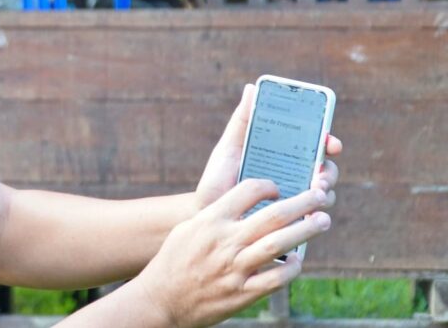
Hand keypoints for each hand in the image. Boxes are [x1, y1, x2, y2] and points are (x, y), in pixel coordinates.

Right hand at [130, 180, 332, 327]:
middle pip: (273, 215)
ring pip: (280, 244)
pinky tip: (298, 260)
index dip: (269, 186)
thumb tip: (244, 207)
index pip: (248, 190)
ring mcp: (235, 268)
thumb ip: (216, 217)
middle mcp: (225, 241)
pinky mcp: (242, 293)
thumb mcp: (188, 229)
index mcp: (210, 219)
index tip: (278, 189)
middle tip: (320, 195)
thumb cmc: (174, 260)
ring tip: (323, 220)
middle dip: (302, 203)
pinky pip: (277, 278)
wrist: (161, 299)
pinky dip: (292, 267)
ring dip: (306, 230)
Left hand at [195, 84, 342, 211]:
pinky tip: (309, 214)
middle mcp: (294, 178)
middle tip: (320, 171)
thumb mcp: (229, 148)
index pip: (315, 146)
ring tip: (315, 192)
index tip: (329, 141)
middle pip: (326, 171)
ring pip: (324, 196)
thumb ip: (242, 121)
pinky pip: (311, 222)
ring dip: (326, 192)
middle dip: (329, 170)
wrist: (205, 213)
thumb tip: (252, 88)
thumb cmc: (218, 178)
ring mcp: (295, 202)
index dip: (328, 141)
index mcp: (284, 157)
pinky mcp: (290, 226)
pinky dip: (315, 216)